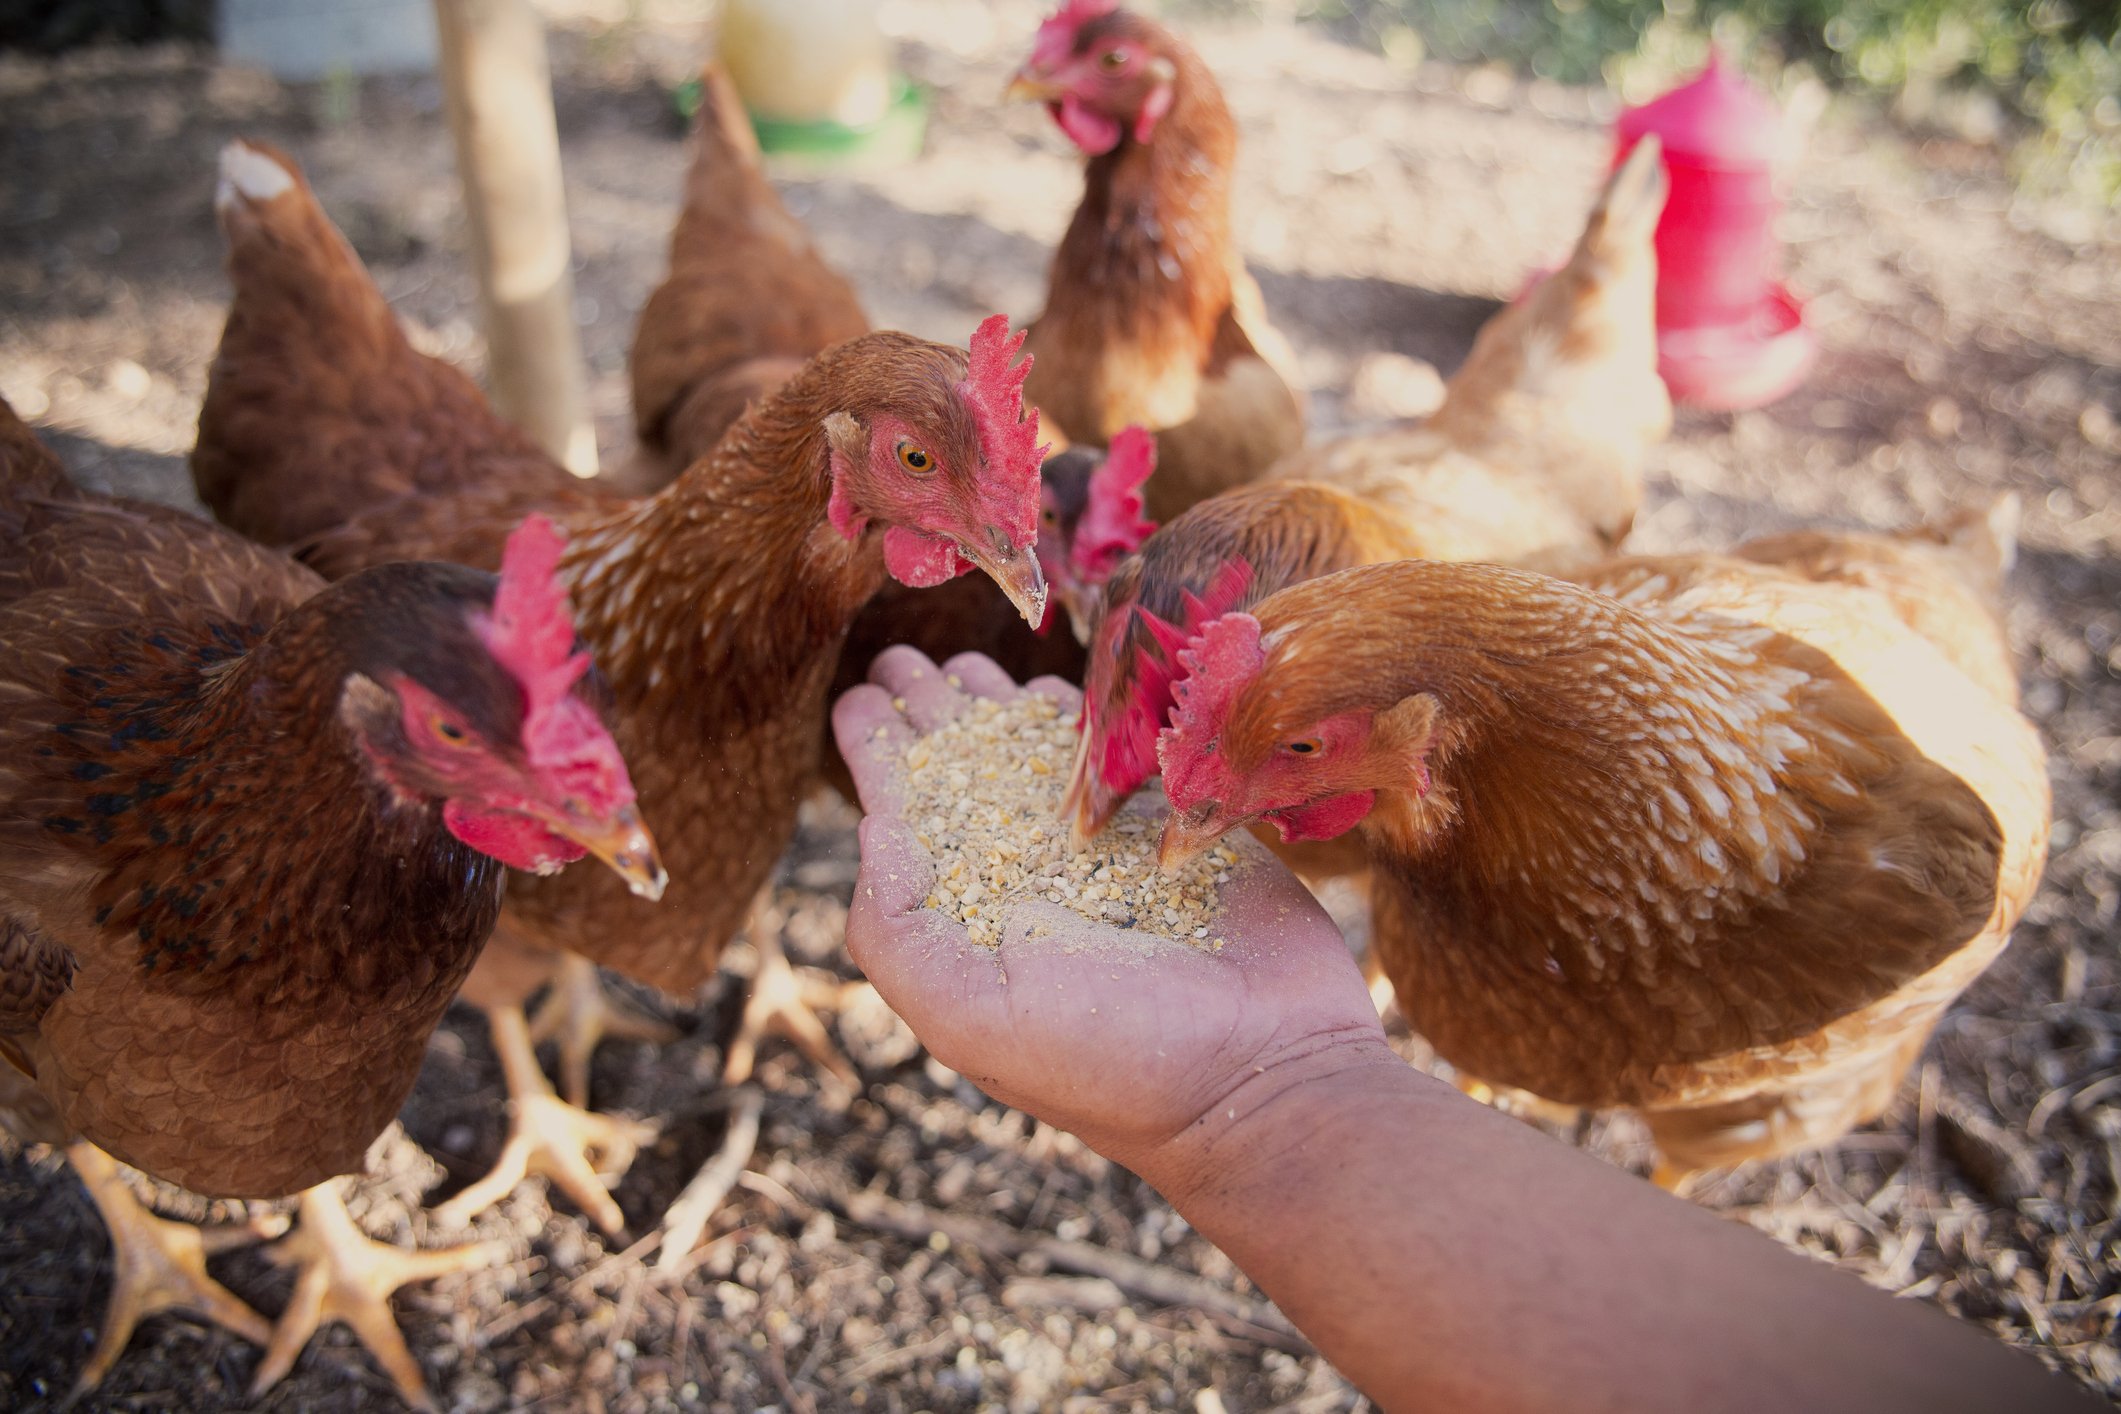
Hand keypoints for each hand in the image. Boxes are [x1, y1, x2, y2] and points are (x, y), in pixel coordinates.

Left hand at [831, 648, 1393, 1185]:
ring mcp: (1106, 850)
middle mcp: (1030, 878)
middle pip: (966, 774)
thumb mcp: (969, 1014)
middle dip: (931, 712)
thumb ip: (899, 929)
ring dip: (999, 705)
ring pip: (1040, 757)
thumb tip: (873, 827)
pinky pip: (1124, 750)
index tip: (860, 695)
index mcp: (970, 918)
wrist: (1266, 1071)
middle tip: (901, 654)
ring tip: (964, 659)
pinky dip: (1088, 718)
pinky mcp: (1178, 825)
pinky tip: (1054, 688)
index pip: (908, 818)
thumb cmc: (1113, 1061)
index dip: (880, 754)